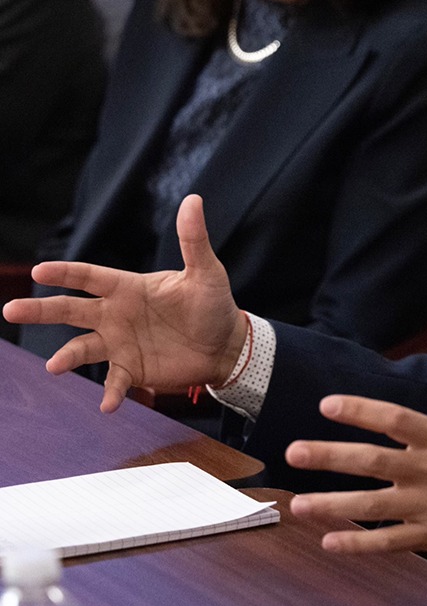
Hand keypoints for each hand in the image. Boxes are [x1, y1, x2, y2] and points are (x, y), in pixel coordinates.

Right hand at [3, 194, 247, 412]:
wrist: (225, 344)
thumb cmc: (212, 303)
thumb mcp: (205, 271)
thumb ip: (193, 239)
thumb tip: (193, 199)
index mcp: (129, 288)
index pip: (90, 277)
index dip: (65, 273)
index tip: (39, 271)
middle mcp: (116, 315)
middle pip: (71, 311)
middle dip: (40, 310)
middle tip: (9, 310)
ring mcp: (121, 344)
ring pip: (83, 348)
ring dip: (67, 357)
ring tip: (54, 366)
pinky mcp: (132, 369)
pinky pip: (114, 382)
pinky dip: (110, 393)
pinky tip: (106, 405)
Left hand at [286, 340, 426, 559]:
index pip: (395, 420)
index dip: (361, 411)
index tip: (327, 405)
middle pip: (374, 461)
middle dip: (330, 457)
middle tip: (293, 452)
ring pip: (374, 506)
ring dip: (334, 505)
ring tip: (297, 503)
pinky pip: (391, 542)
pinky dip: (360, 545)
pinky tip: (329, 542)